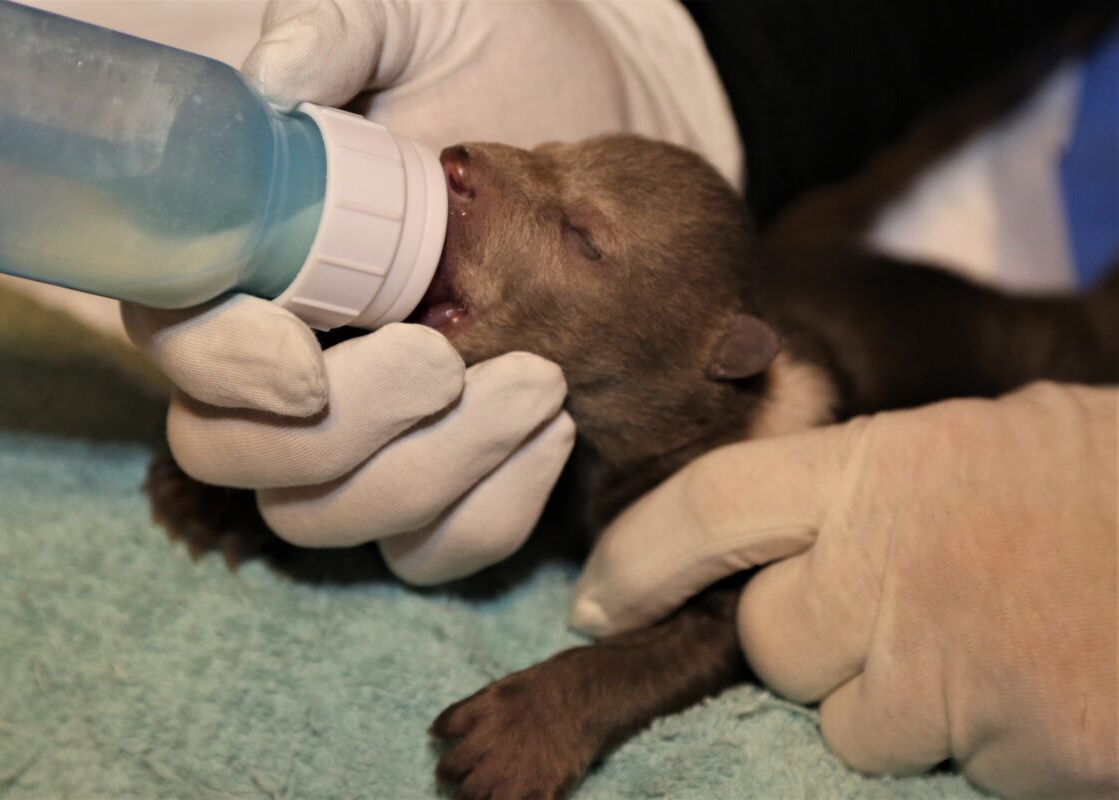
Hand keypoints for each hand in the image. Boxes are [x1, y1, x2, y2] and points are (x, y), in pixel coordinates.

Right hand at [123, 0, 739, 581]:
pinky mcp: (438, 486)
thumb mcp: (423, 25)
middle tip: (452, 358)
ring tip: (543, 386)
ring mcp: (358, 440)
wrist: (605, 150)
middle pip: (239, 458)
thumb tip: (273, 79)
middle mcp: (284, 366)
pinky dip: (490, 513)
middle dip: (345, 433)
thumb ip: (340, 33)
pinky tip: (556, 433)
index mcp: (249, 262)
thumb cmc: (499, 73)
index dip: (223, 368)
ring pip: (329, 520)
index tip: (310, 361)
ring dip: (432, 474)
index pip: (176, 343)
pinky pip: (429, 553)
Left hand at [572, 383, 1116, 798]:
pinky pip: (940, 765)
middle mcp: (898, 567)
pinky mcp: (1018, 752)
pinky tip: (1036, 687)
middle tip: (891, 611)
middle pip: (771, 640)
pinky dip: (971, 743)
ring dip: (891, 702)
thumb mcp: (984, 440)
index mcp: (886, 466)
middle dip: (804, 641)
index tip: (596, 597)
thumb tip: (785, 526)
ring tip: (987, 643)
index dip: (639, 557)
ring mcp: (957, 668)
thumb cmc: (1107, 482)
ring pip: (848, 721)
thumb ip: (872, 483)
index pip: (711, 506)